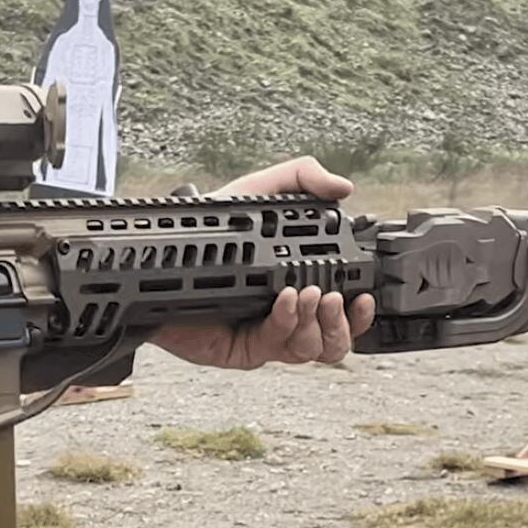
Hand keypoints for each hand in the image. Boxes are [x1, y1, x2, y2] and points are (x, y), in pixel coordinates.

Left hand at [149, 157, 375, 368]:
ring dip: (320, 324)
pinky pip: (279, 345)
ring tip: (310, 296)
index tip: (365, 293)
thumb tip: (343, 187)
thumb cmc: (211, 228)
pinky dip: (287, 321)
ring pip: (316, 349)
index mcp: (302, 281)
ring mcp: (271, 333)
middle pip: (337, 339)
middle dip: (343, 321)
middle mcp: (291, 313)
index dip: (362, 309)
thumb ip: (302, 178)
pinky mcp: (248, 348)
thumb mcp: (260, 190)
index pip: (346, 306)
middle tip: (333, 295)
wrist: (162, 256)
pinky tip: (284, 300)